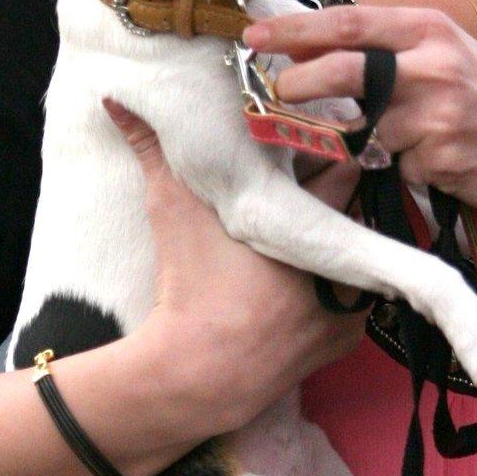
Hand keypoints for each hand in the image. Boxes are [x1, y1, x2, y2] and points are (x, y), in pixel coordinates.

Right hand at [103, 101, 368, 429]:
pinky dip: (338, 288)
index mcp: (308, 226)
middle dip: (334, 198)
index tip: (312, 148)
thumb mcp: (172, 213)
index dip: (330, 154)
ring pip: (360, 255)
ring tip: (307, 235)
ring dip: (340, 242)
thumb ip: (153, 151)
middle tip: (305, 189)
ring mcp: (350, 305)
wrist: (197, 375)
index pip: (347, 167)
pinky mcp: (346, 340)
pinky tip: (309, 280)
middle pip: (357, 210)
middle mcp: (340, 263)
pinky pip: (356, 299)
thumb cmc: (188, 287)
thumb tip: (116, 100)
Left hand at [242, 4, 476, 226]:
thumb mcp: (449, 58)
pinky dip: (407, 170)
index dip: (294, 31)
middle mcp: (433, 64)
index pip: (348, 22)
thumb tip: (313, 50)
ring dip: (372, 142)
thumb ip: (390, 53)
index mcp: (430, 30)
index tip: (253, 37)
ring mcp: (437, 113)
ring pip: (367, 128)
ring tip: (412, 142)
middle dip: (301, 83)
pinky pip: (397, 167)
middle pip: (343, 70)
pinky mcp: (440, 157)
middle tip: (279, 92)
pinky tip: (443, 165)